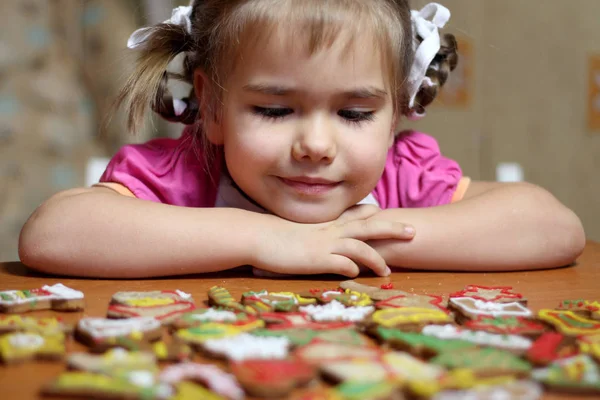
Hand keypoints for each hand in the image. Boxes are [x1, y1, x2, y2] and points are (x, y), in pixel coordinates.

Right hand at [252, 205, 414, 276]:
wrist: (256, 235)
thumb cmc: (275, 235)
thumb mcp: (300, 231)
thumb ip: (316, 233)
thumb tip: (325, 241)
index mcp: (327, 224)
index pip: (357, 216)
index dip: (375, 216)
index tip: (388, 214)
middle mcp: (330, 231)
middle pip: (368, 227)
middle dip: (391, 228)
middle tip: (413, 232)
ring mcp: (324, 244)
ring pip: (359, 247)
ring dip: (376, 258)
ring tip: (387, 271)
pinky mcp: (316, 258)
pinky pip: (340, 263)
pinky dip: (352, 268)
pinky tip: (358, 275)